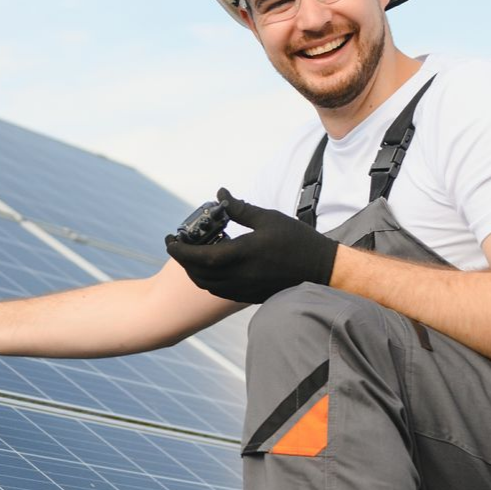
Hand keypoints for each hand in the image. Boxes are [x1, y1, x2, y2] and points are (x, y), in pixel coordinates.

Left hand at [164, 189, 338, 302]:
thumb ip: (240, 208)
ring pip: (207, 285)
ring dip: (193, 271)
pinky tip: (210, 267)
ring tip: (192, 254)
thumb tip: (220, 194)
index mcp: (242, 254)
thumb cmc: (296, 240)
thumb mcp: (268, 218)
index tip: (170, 239)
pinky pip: (219, 291)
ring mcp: (244, 289)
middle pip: (198, 273)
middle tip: (176, 244)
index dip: (180, 250)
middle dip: (182, 259)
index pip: (199, 256)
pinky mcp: (249, 296)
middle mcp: (239, 275)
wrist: (320, 269)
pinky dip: (207, 280)